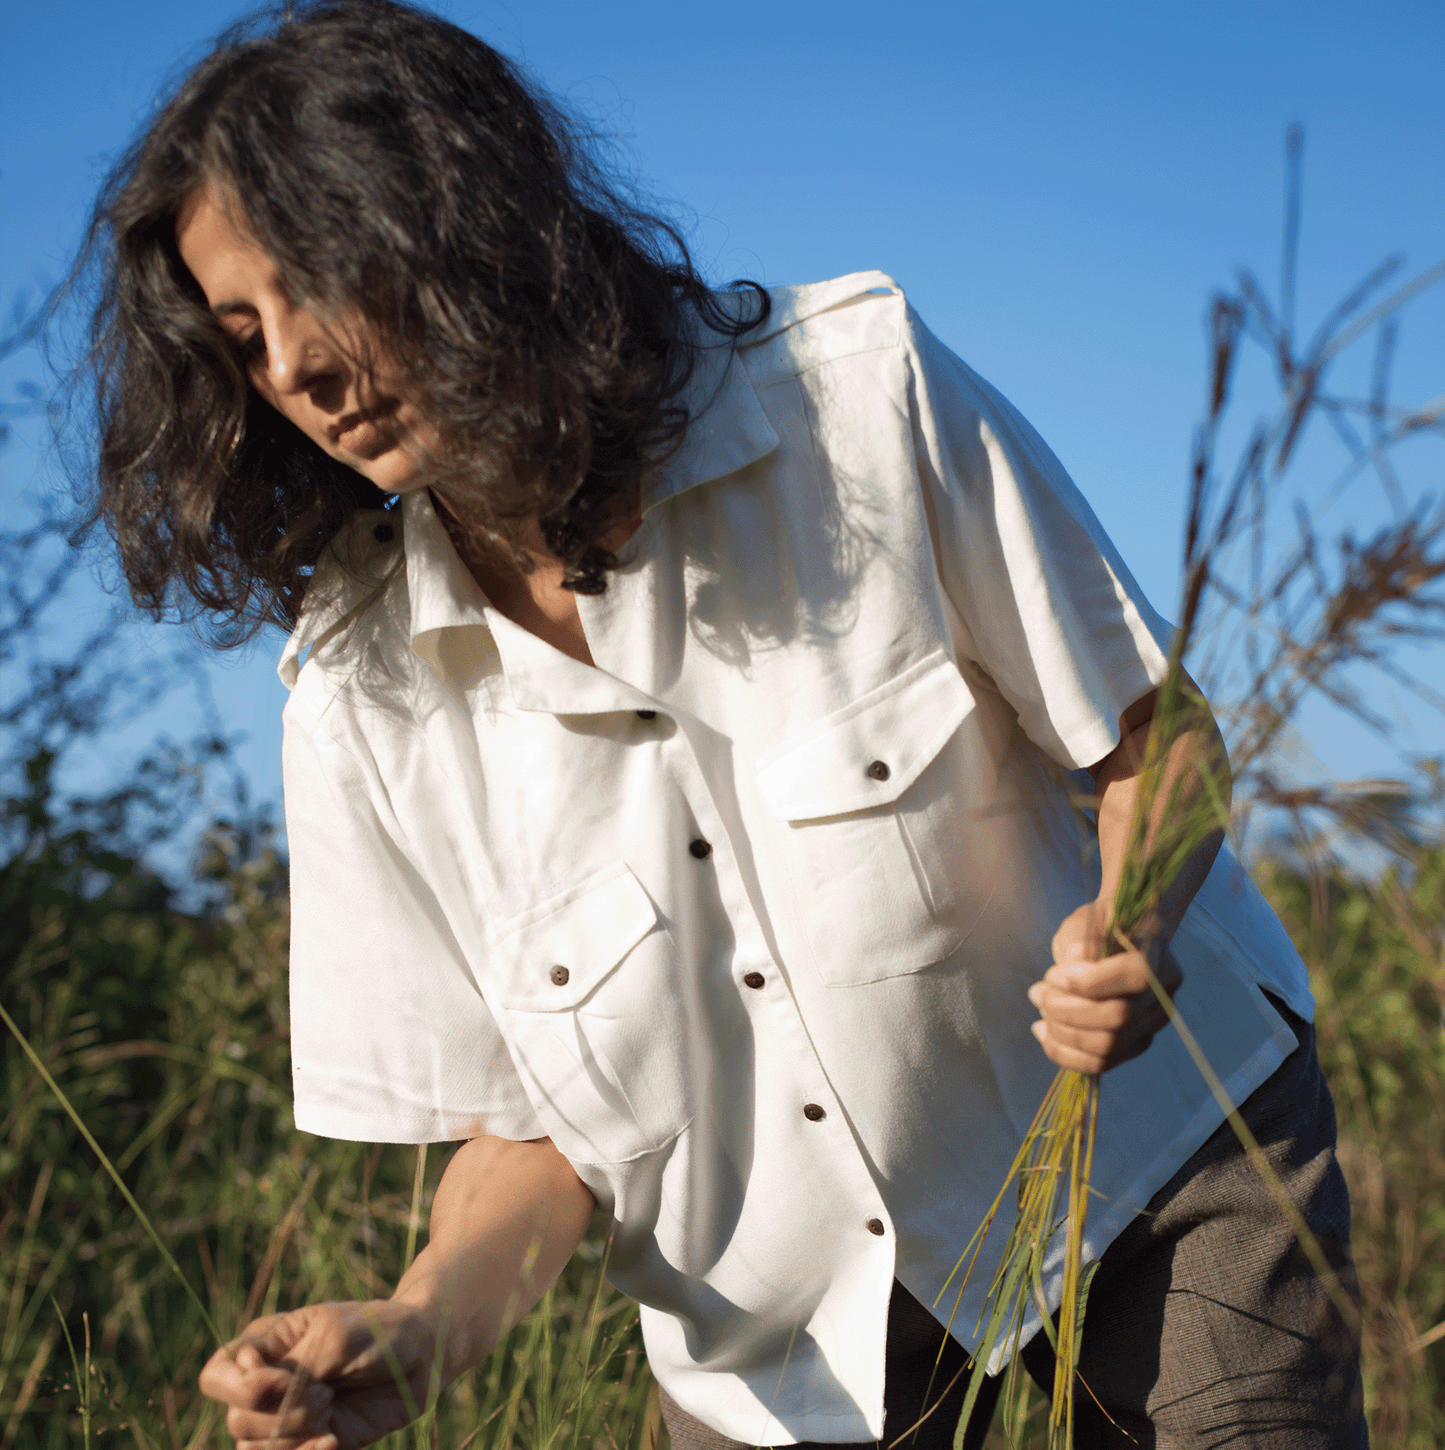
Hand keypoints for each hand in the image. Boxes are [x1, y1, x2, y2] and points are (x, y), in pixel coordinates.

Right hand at [198, 1300, 438, 1449]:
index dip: (245, 1386)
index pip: (216, 1376)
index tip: (290, 1376)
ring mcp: (283, 1416)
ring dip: (297, 1434)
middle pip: (236, 1420)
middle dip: (283, 1413)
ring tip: (332, 1410)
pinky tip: (333, 1440)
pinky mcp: (305, 1443)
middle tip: (327, 1391)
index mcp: (264, 1344)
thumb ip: (289, 1368)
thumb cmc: (378, 1332)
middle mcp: (265, 1382)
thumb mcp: (334, 1337)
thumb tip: (246, 1378)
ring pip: (253, 1448)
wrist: (421, 1358)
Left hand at [1027, 900, 1183, 1074]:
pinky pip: (1100, 1063)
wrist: (1119, 941)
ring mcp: (1152, 1025)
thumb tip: (1076, 959)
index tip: (1056, 973)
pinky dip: (1065, 1053)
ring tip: (1040, 1006)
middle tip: (1038, 991)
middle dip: (1066, 1008)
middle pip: (1118, 1017)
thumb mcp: (1088, 920)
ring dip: (1061, 1031)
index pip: (1135, 976)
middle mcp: (1163, 995)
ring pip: (1107, 1046)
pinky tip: (1043, 1032)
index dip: (1090, 980)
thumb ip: (1083, 939)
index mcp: (1156, 955)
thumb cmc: (1101, 927)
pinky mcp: (1134, 1045)